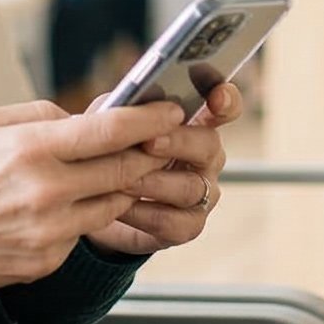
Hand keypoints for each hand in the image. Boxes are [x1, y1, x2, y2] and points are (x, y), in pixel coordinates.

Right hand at [0, 98, 187, 291]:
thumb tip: (82, 117)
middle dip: (148, 154)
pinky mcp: (46, 260)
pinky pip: (82, 234)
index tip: (170, 112)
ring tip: (104, 173)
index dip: (149, 119)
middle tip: (157, 143)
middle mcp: (46, 191)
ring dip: (119, 187)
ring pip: (112, 205)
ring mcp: (49, 231)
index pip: (110, 130)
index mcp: (30, 149)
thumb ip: (38, 115)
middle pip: (125, 169)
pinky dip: (81, 217)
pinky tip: (57, 208)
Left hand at [83, 81, 242, 258]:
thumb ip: (124, 108)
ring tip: (122, 180)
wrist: (96, 204)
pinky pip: (173, 221)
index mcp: (194, 123)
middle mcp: (206, 158)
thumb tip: (130, 101)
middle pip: (208, 145)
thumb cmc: (109, 153)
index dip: (227, 99)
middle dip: (178, 142)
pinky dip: (143, 213)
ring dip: (153, 182)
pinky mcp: (188, 226)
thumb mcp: (110, 122)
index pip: (224, 106)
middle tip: (148, 142)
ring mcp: (202, 194)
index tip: (217, 97)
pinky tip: (120, 207)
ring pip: (190, 187)